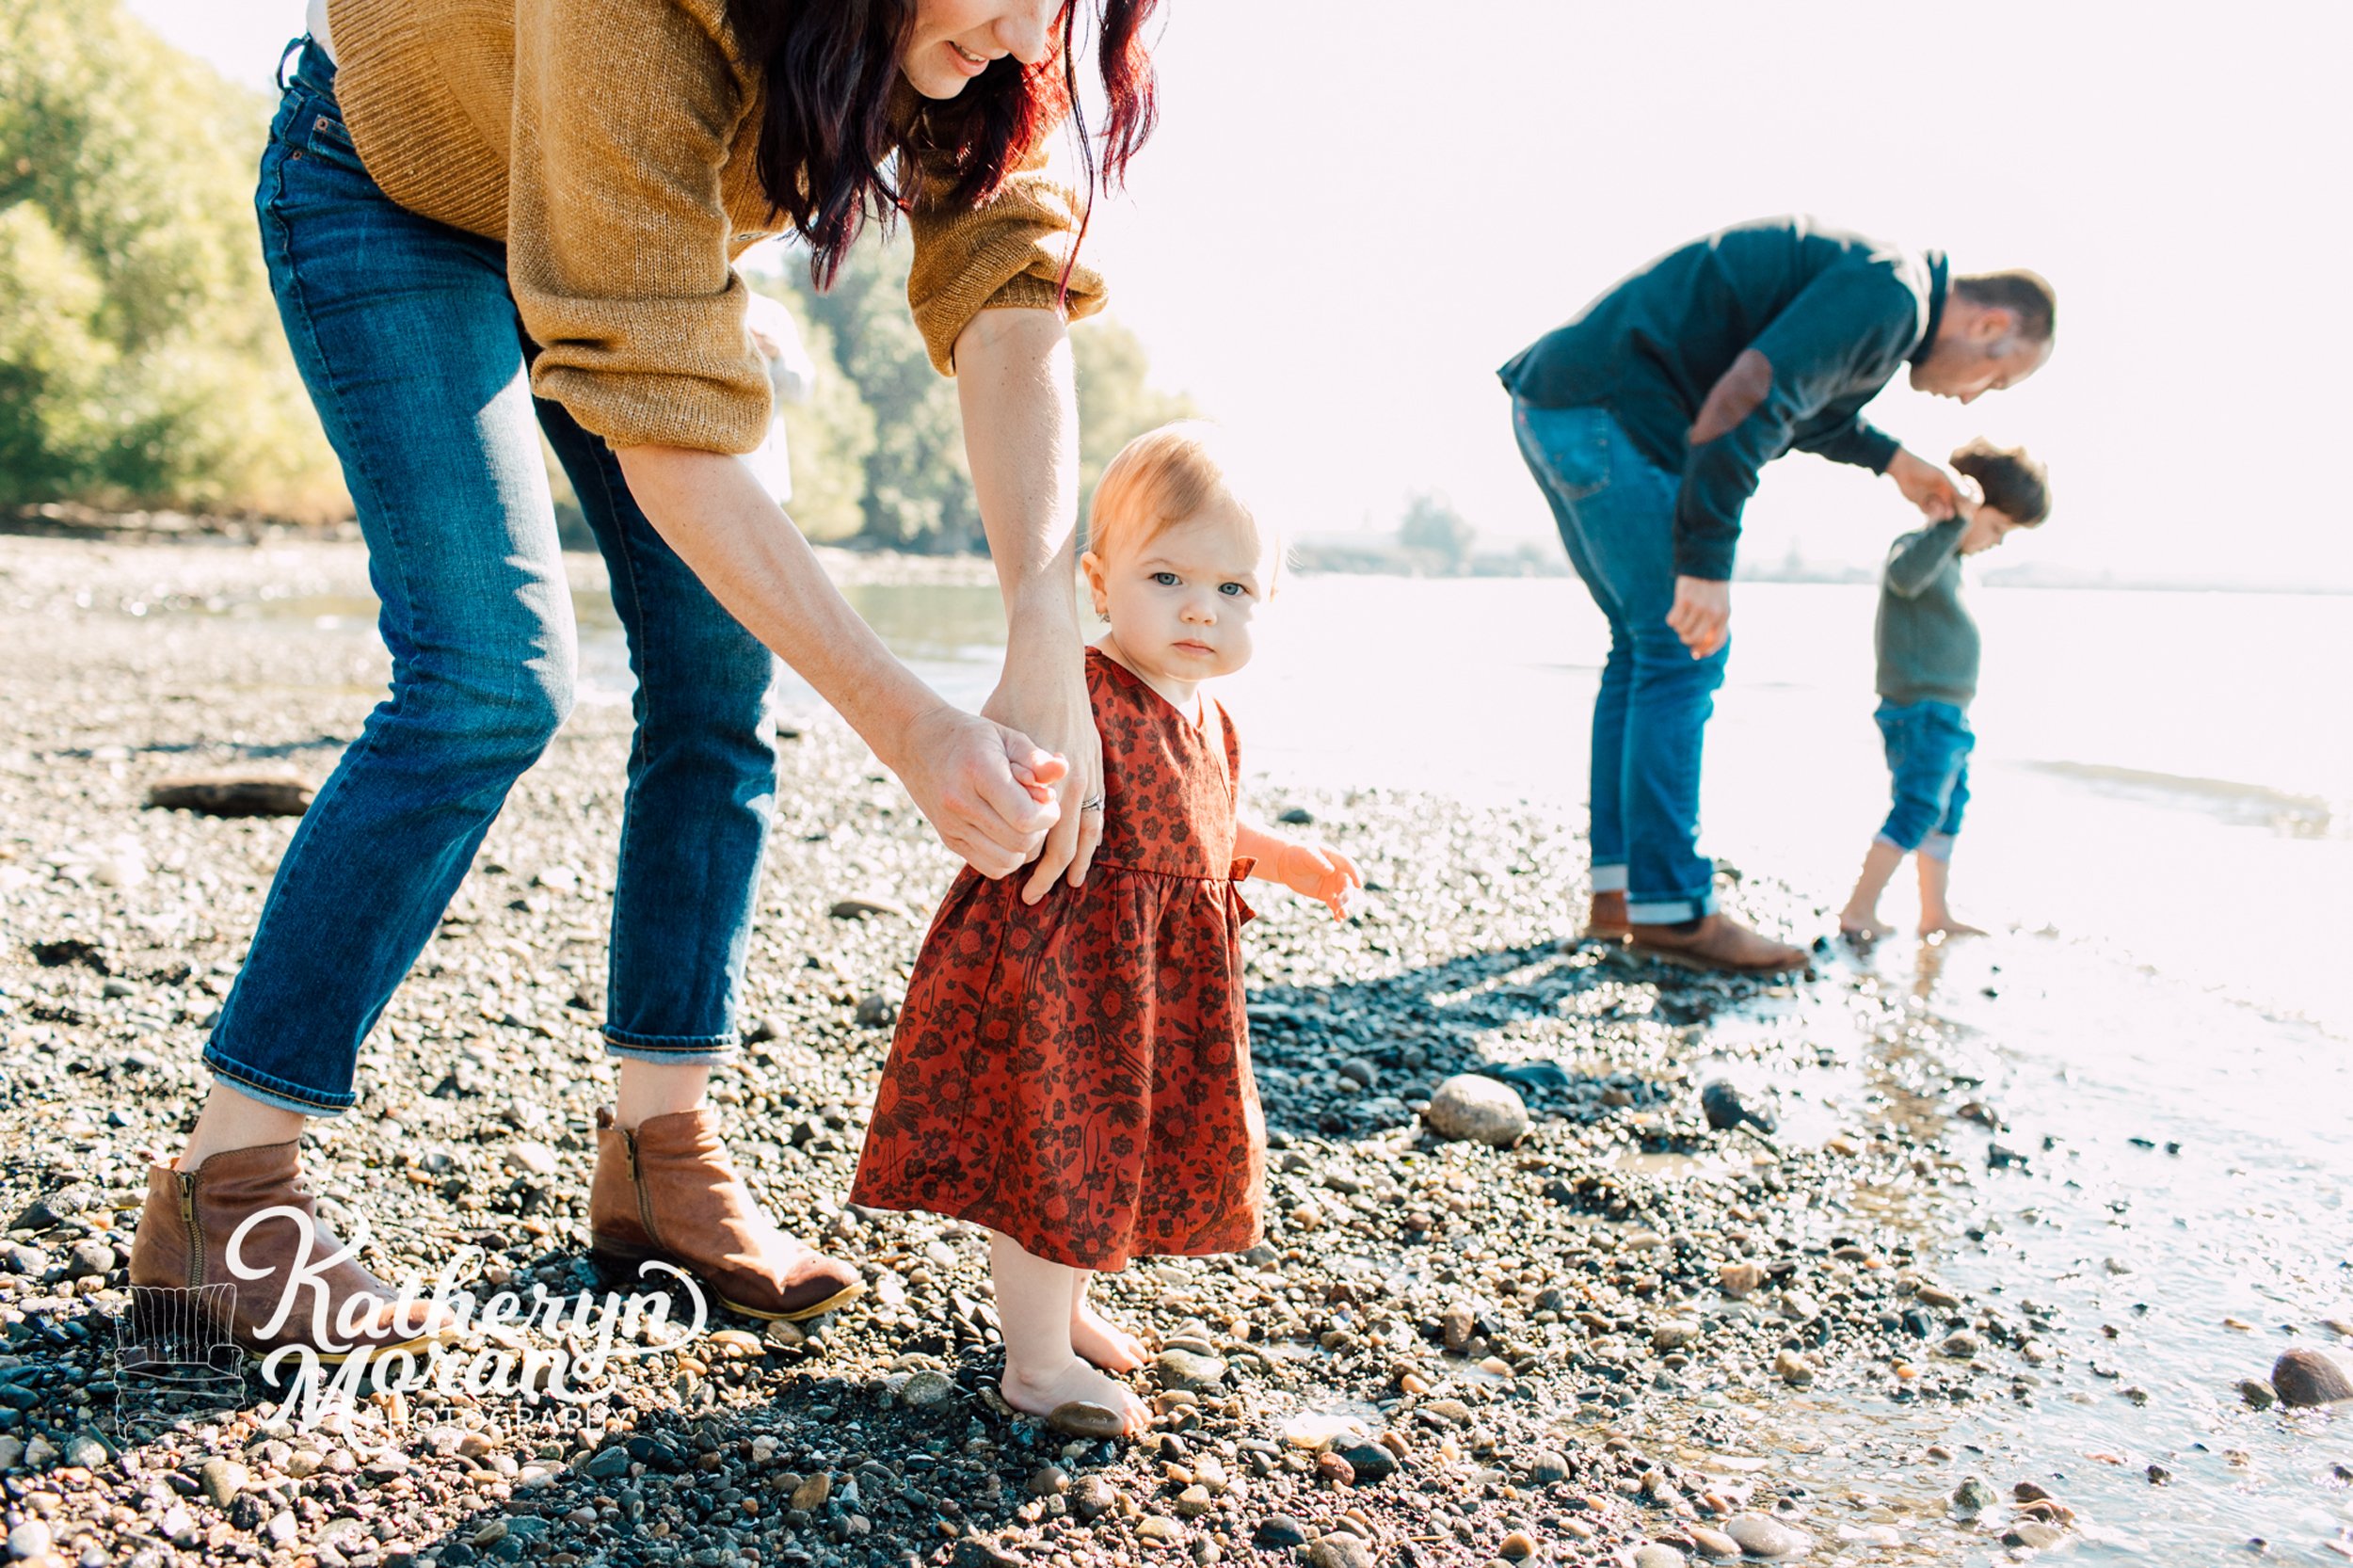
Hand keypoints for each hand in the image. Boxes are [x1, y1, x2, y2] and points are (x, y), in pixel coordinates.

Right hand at [889, 703, 1065, 880]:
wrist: (917, 741)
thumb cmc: (971, 736)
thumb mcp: (1006, 736)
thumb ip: (1036, 757)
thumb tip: (1063, 770)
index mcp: (978, 771)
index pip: (1025, 816)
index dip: (1048, 814)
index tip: (1049, 799)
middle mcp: (960, 802)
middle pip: (1019, 842)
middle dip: (1040, 829)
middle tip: (1038, 808)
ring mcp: (951, 825)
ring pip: (1007, 861)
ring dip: (1025, 846)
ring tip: (1023, 820)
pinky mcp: (948, 839)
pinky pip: (990, 867)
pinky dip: (1007, 857)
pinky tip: (1008, 833)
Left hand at [985, 639, 1104, 903]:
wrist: (1048, 665)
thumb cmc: (1012, 698)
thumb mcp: (996, 736)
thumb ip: (997, 775)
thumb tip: (982, 809)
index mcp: (1041, 777)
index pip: (1035, 834)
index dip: (1025, 860)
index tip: (1013, 880)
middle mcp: (1068, 779)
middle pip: (1061, 842)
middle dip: (1047, 873)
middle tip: (1033, 898)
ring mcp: (1087, 771)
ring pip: (1086, 831)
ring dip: (1076, 861)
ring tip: (1068, 884)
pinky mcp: (1094, 763)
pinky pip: (1097, 811)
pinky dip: (1090, 835)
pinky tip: (1083, 850)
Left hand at [1273, 843, 1364, 919]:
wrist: (1286, 864)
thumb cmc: (1297, 854)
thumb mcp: (1306, 855)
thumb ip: (1318, 862)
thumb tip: (1331, 870)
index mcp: (1336, 858)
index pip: (1349, 866)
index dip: (1355, 875)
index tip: (1358, 885)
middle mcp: (1338, 872)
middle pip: (1347, 885)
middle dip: (1345, 895)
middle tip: (1338, 904)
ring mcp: (1332, 884)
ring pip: (1343, 896)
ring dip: (1344, 906)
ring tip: (1342, 915)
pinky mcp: (1326, 895)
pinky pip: (1334, 904)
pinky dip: (1337, 912)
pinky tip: (1338, 919)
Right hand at [1665, 576, 1730, 657]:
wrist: (1705, 562)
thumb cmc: (1711, 588)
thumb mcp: (1719, 605)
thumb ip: (1713, 626)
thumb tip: (1696, 652)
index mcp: (1724, 615)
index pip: (1716, 641)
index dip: (1704, 651)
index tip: (1694, 653)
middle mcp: (1712, 613)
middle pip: (1694, 639)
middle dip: (1686, 639)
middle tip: (1685, 630)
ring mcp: (1698, 607)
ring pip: (1682, 630)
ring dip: (1679, 627)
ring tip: (1682, 616)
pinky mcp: (1684, 600)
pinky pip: (1673, 621)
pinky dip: (1671, 619)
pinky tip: (1675, 612)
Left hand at [1886, 447, 1976, 522]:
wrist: (1903, 466)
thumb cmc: (1925, 466)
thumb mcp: (1942, 474)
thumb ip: (1955, 486)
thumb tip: (1969, 498)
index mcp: (1953, 484)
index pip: (1967, 497)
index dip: (1968, 503)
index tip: (1964, 504)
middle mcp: (1945, 492)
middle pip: (1955, 508)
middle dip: (1953, 510)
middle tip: (1949, 511)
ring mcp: (1934, 498)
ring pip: (1943, 513)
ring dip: (1941, 511)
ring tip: (1934, 502)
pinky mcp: (1922, 503)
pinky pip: (1930, 513)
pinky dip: (1930, 511)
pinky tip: (1926, 501)